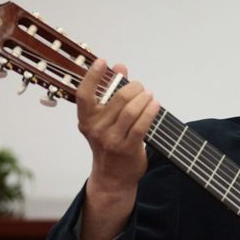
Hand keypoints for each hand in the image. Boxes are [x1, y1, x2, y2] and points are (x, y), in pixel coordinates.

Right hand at [76, 59, 160, 196]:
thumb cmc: (109, 144)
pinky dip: (150, 112)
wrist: (112, 177)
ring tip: (149, 95)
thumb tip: (120, 68)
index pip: (84, 95)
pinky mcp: (127, 148)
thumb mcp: (105, 120)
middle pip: (117, 99)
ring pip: (131, 110)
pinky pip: (141, 125)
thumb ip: (111, 92)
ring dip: (144, 98)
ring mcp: (111, 140)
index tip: (102, 62)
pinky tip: (155, 105)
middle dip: (133, 88)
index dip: (92, 76)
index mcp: (86, 120)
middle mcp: (96, 129)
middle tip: (141, 87)